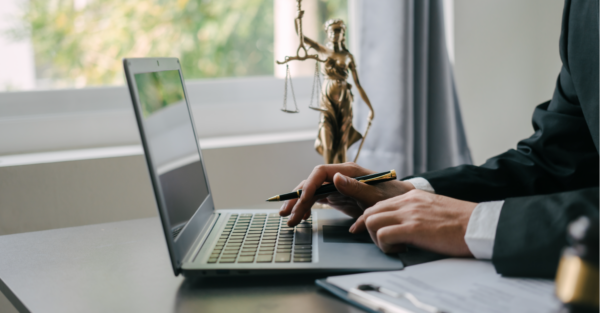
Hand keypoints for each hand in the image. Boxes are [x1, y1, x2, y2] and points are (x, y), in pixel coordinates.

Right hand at [279, 162, 414, 225]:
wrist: (401, 202)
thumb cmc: (392, 197)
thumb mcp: (376, 195)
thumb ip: (355, 187)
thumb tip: (335, 178)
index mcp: (348, 171)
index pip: (320, 172)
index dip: (308, 185)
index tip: (301, 200)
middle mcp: (339, 176)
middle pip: (311, 183)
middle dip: (297, 198)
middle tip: (286, 214)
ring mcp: (336, 186)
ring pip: (311, 192)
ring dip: (298, 205)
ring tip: (288, 219)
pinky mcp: (336, 196)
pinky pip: (316, 200)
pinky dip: (307, 208)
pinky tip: (301, 217)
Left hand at [350, 190, 476, 256]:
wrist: (479, 225)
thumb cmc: (462, 222)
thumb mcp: (434, 209)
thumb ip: (416, 212)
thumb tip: (403, 226)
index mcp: (412, 196)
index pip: (379, 204)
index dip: (368, 219)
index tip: (363, 230)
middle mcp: (407, 201)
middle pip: (370, 212)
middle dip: (369, 230)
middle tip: (383, 243)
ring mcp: (409, 213)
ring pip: (371, 221)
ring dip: (377, 239)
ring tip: (394, 247)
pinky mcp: (412, 228)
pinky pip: (382, 235)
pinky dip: (385, 246)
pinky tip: (401, 251)